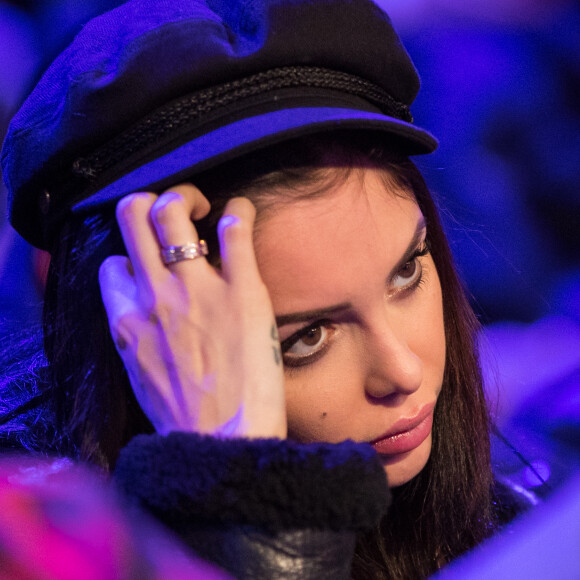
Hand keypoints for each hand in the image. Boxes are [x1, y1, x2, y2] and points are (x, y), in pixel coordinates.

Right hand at [99, 184, 286, 438]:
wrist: (224, 443)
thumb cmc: (182, 417)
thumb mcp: (137, 373)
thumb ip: (133, 333)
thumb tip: (138, 309)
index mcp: (125, 317)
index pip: (113, 262)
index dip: (131, 258)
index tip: (153, 268)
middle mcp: (154, 293)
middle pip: (132, 214)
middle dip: (152, 201)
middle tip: (179, 214)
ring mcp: (197, 288)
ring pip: (172, 209)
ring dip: (189, 196)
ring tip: (207, 209)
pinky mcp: (242, 289)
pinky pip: (234, 227)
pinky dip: (239, 212)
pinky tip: (243, 216)